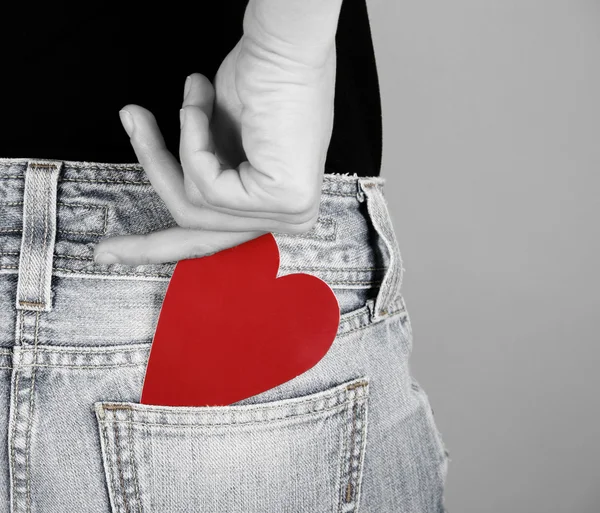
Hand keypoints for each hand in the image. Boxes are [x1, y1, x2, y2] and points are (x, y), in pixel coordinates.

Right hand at [93, 0, 342, 265]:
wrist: (280, 43)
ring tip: (190, 99)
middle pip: (200, 235)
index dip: (159, 248)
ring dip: (174, 145)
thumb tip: (166, 177)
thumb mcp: (218, 141)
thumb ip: (203, 173)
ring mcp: (290, 212)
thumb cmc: (256, 81)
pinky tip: (202, 103)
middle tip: (104, 251)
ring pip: (193, 204)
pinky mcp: (285, 199)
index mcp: (275, 204)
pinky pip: (205, 185)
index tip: (110, 255)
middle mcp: (288, 216)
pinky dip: (192, 138)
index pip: (214, 237)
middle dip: (145, 246)